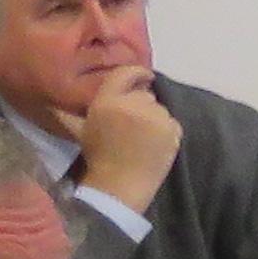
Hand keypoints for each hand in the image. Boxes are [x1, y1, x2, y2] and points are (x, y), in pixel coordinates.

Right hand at [75, 65, 182, 208]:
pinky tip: (153, 145)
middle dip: (141, 104)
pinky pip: (171, 122)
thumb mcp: (84, 126)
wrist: (119, 186)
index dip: (137, 73)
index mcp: (107, 101)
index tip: (144, 77)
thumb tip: (84, 92)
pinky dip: (165, 131)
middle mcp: (133, 103)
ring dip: (153, 118)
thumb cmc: (98, 157)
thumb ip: (89, 105)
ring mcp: (156, 116)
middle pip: (145, 93)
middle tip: (132, 124)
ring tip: (141, 138)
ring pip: (159, 108)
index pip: (126, 72)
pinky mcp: (173, 129)